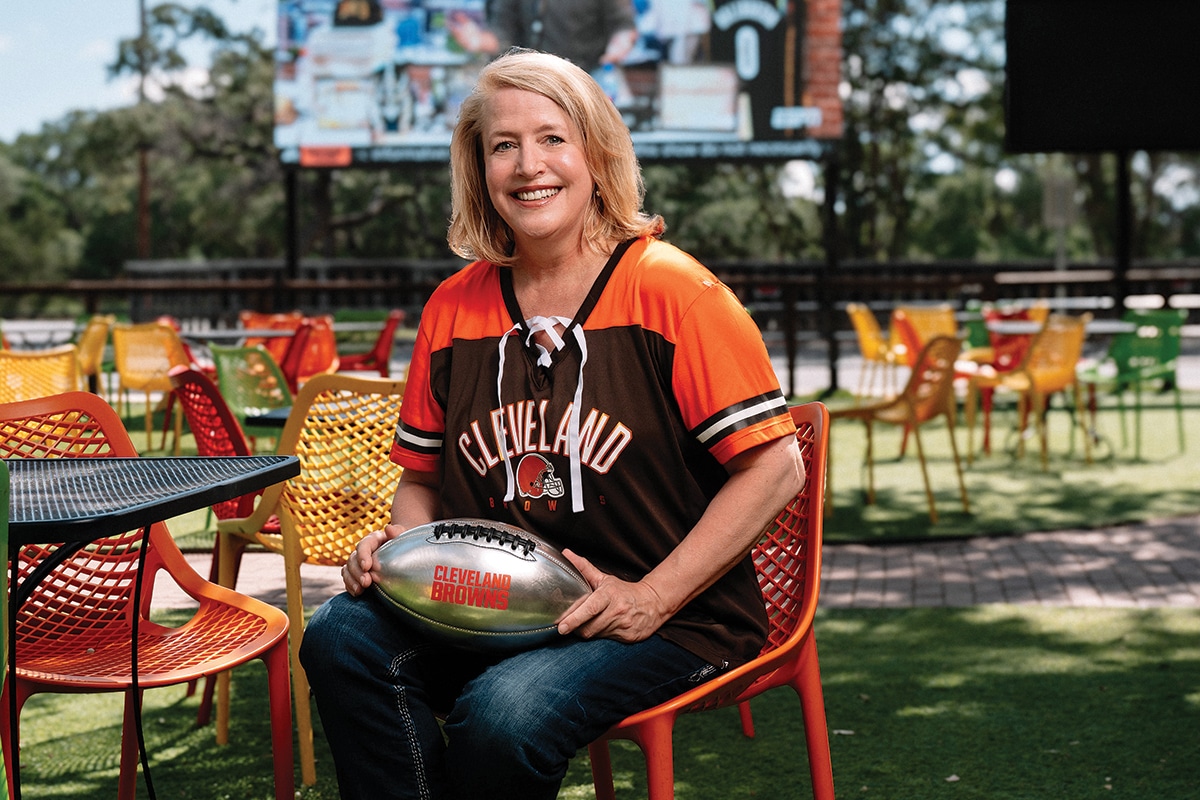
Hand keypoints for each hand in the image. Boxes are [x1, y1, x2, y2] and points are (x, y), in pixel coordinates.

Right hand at [341, 526, 399, 595]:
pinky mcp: (357, 573)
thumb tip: (388, 528)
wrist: (404, 553)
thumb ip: (397, 532)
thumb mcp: (403, 536)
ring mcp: (358, 562)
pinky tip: (356, 593)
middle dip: (357, 572)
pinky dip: (350, 585)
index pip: (364, 545)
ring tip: (360, 590)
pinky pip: (348, 578)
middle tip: (366, 583)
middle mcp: (363, 550)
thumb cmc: (404, 544)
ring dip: (351, 580)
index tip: (367, 567)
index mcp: (373, 539)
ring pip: (347, 569)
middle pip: (353, 559)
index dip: (363, 555)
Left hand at [556, 549, 670, 642]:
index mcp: (609, 595)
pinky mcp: (628, 637)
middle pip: (589, 627)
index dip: (574, 618)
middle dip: (576, 628)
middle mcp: (617, 610)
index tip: (561, 626)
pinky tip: (600, 628)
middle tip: (567, 625)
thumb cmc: (624, 591)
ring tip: (585, 624)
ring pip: (595, 635)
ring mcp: (623, 625)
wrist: (653, 602)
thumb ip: (584, 568)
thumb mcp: (605, 579)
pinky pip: (605, 640)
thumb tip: (566, 554)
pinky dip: (598, 636)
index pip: (590, 608)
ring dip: (586, 632)